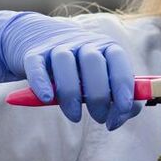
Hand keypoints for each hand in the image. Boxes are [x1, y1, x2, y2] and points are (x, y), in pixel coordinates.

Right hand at [0, 11, 142, 129]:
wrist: (40, 41)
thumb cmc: (80, 70)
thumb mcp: (101, 79)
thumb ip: (119, 96)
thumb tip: (127, 113)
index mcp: (105, 47)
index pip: (118, 62)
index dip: (123, 87)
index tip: (123, 109)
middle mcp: (83, 43)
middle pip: (93, 62)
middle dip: (99, 95)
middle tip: (99, 118)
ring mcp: (57, 46)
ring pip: (65, 62)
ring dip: (71, 94)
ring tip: (75, 117)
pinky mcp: (33, 54)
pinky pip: (37, 66)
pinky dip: (42, 83)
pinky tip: (48, 99)